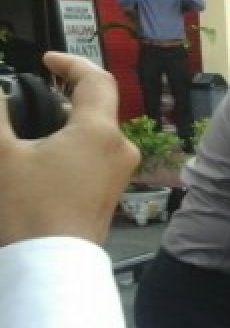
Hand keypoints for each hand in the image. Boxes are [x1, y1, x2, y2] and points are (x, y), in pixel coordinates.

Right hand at [0, 52, 137, 245]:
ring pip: (94, 134)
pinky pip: (94, 157)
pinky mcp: (110, 193)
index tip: (47, 60)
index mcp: (100, 132)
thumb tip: (0, 91)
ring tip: (29, 132)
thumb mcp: (2, 155)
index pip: (97, 80)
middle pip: (95, 108)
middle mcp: (119, 149)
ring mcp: (119, 174)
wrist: (50, 266)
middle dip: (62, 98)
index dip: (72, 63)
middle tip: (29, 98)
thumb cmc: (28, 210)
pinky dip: (70, 147)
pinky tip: (40, 160)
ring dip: (65, 125)